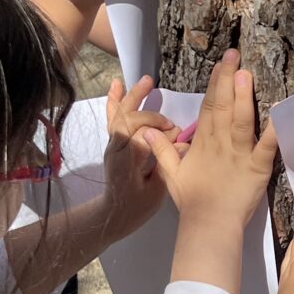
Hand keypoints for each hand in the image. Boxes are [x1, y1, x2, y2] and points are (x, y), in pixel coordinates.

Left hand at [102, 76, 172, 234]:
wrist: (115, 213)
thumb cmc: (137, 206)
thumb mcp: (156, 191)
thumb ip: (166, 165)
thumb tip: (181, 144)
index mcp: (127, 161)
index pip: (141, 135)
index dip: (161, 133)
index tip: (177, 137)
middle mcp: (117, 148)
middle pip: (129, 119)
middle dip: (151, 116)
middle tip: (170, 123)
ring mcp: (113, 143)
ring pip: (120, 114)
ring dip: (133, 96)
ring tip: (147, 80)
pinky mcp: (113, 141)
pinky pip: (112, 117)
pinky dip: (114, 100)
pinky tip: (117, 84)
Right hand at [142, 51, 278, 228]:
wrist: (208, 224)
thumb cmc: (192, 201)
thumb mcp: (171, 173)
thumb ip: (160, 150)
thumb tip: (146, 130)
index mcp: (203, 143)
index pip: (209, 107)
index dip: (215, 84)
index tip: (221, 64)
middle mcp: (221, 143)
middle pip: (224, 106)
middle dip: (228, 79)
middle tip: (234, 55)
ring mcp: (239, 154)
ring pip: (241, 120)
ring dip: (243, 96)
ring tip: (245, 74)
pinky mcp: (257, 167)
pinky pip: (268, 145)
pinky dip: (275, 127)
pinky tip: (282, 109)